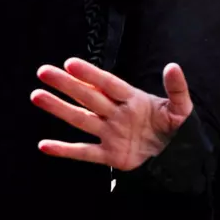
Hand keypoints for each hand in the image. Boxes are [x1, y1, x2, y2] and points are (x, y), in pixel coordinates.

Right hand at [30, 58, 192, 170]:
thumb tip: (173, 66)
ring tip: (37, 95)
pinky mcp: (110, 155)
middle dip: (67, 85)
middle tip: (44, 72)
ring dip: (59, 108)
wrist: (179, 156)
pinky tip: (45, 145)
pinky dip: (65, 150)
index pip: (108, 84)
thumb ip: (177, 89)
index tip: (71, 63)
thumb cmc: (177, 128)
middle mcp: (117, 114)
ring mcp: (111, 134)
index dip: (91, 75)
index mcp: (133, 100)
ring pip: (81, 119)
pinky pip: (84, 152)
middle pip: (88, 97)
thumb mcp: (182, 108)